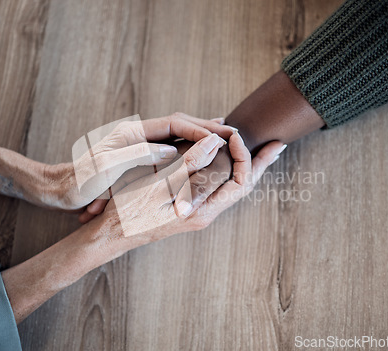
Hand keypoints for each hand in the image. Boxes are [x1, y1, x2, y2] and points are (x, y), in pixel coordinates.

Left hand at [41, 113, 234, 210]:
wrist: (60, 190)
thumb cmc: (80, 181)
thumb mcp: (108, 168)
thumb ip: (139, 155)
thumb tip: (172, 149)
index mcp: (131, 132)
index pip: (174, 123)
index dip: (199, 129)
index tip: (220, 136)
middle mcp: (136, 134)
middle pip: (177, 124)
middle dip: (203, 127)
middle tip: (229, 132)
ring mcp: (136, 145)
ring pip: (174, 135)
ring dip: (197, 136)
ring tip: (219, 138)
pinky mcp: (135, 157)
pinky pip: (167, 148)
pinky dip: (185, 149)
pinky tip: (194, 155)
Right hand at [79, 132, 285, 249]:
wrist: (111, 235)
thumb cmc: (128, 213)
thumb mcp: (156, 188)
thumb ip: (188, 167)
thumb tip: (215, 144)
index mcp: (201, 209)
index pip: (237, 181)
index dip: (243, 156)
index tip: (236, 135)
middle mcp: (204, 213)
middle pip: (242, 186)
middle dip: (259, 164)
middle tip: (276, 145)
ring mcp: (197, 212)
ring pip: (231, 188)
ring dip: (246, 167)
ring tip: (260, 152)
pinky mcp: (188, 208)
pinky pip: (217, 188)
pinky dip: (227, 171)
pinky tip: (225, 162)